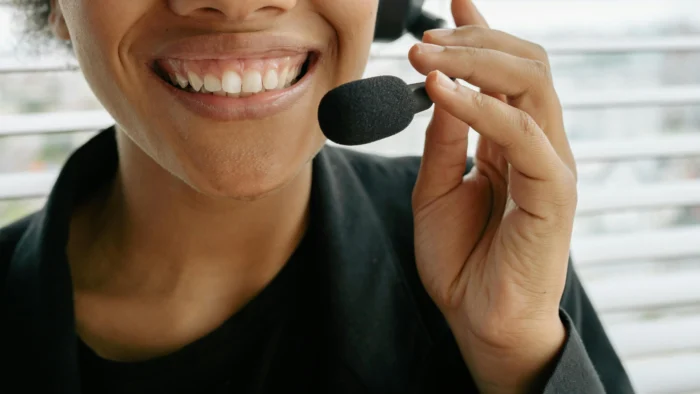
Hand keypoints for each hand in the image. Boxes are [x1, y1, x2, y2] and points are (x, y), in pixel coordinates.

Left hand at [408, 1, 576, 391]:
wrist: (478, 319)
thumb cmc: (461, 261)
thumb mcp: (434, 190)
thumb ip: (441, 140)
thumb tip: (438, 89)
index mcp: (509, 142)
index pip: (505, 72)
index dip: (481, 33)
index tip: (451, 3)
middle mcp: (536, 144)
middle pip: (524, 65)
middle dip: (473, 41)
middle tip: (423, 36)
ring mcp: (550, 164)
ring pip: (531, 84)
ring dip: (474, 61)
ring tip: (425, 54)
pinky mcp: (554, 190)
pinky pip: (524, 133)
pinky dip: (482, 106)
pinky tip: (443, 91)